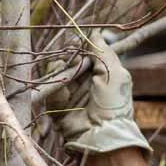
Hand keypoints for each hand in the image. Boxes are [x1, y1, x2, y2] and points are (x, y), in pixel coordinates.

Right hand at [53, 35, 149, 154]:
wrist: (102, 134)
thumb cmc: (114, 104)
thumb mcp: (115, 73)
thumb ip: (104, 52)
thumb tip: (95, 32)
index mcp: (100, 74)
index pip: (85, 53)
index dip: (79, 45)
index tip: (76, 40)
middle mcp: (83, 83)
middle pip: (68, 60)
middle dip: (67, 55)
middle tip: (70, 54)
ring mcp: (69, 94)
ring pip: (56, 72)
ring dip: (59, 67)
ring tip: (65, 67)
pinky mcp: (57, 106)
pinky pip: (50, 89)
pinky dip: (54, 85)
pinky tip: (62, 85)